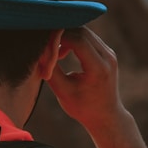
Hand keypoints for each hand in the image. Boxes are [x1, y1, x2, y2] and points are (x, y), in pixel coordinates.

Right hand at [48, 27, 147, 147]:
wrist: (105, 116)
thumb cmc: (82, 107)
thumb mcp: (62, 91)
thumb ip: (51, 69)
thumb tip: (38, 50)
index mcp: (98, 68)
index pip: (78, 40)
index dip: (57, 38)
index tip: (43, 46)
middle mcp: (108, 57)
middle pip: (81, 31)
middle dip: (60, 35)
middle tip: (45, 47)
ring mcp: (109, 53)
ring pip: (84, 31)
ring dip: (66, 37)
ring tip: (54, 53)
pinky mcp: (106, 52)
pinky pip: (87, 37)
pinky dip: (72, 40)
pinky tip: (62, 53)